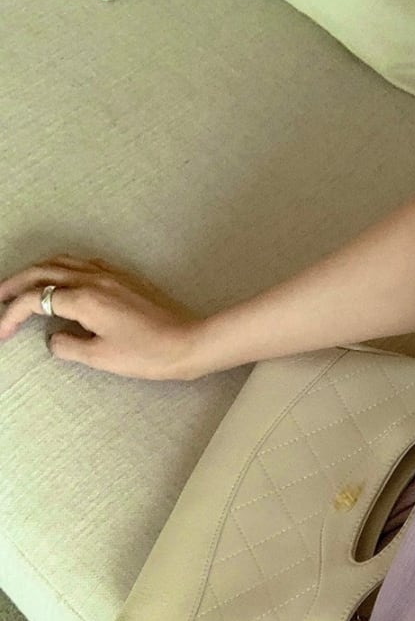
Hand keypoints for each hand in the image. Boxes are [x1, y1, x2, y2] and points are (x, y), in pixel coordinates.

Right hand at [0, 254, 205, 380]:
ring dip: (37, 271)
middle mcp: (94, 279)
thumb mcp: (101, 357)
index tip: (2, 331)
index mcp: (84, 298)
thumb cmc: (149, 353)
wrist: (188, 342)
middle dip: (14, 284)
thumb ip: (69, 346)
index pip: (35, 300)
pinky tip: (62, 279)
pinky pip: (84, 263)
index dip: (12, 315)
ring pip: (62, 262)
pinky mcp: (125, 278)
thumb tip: (55, 339)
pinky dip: (63, 268)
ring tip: (23, 286)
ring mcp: (110, 275)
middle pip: (41, 272)